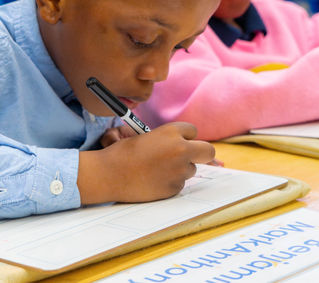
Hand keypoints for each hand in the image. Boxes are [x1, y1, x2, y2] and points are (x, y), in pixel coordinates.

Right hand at [78, 122, 214, 203]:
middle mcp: (181, 150)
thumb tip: (186, 145)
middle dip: (202, 153)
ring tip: (157, 169)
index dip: (185, 137)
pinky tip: (153, 180)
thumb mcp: (146, 136)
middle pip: (208, 151)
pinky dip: (170, 182)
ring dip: (181, 169)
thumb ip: (168, 139)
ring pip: (191, 169)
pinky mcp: (175, 187)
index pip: (193, 131)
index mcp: (172, 132)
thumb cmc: (123, 153)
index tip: (178, 141)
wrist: (110, 174)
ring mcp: (180, 170)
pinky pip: (180, 183)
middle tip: (191, 156)